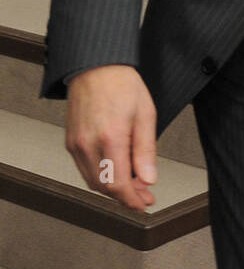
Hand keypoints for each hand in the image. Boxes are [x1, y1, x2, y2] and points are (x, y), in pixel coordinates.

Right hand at [66, 65, 157, 210]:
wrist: (95, 65)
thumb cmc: (122, 84)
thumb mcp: (145, 113)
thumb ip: (146, 150)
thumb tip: (148, 179)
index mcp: (110, 137)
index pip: (118, 185)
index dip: (132, 200)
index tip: (145, 203)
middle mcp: (88, 144)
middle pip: (104, 187)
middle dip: (125, 196)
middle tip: (143, 194)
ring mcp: (75, 144)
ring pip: (93, 181)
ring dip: (112, 188)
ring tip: (132, 182)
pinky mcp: (70, 141)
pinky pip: (85, 169)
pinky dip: (100, 175)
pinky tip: (115, 169)